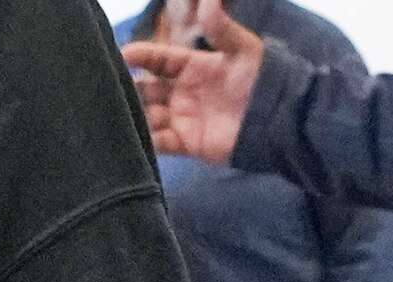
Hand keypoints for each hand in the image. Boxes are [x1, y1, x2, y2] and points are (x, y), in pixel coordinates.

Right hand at [119, 0, 261, 163]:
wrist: (280, 119)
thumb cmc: (263, 79)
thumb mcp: (242, 48)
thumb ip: (221, 27)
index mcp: (191, 66)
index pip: (157, 59)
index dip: (140, 55)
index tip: (123, 54)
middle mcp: (182, 92)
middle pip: (146, 89)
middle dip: (129, 88)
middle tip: (112, 88)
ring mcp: (183, 118)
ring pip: (147, 115)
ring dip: (133, 115)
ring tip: (116, 114)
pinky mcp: (188, 143)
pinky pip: (160, 143)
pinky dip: (146, 142)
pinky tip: (133, 137)